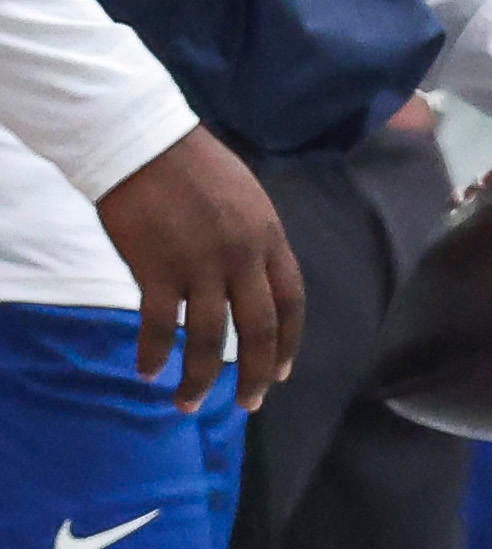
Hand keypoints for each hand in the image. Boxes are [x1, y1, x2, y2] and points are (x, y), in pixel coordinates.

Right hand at [97, 128, 300, 412]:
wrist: (143, 142)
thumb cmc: (193, 167)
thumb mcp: (247, 201)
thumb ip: (254, 243)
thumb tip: (253, 279)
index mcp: (270, 240)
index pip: (291, 303)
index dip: (289, 343)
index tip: (282, 374)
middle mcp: (243, 258)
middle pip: (259, 331)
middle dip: (257, 376)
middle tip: (248, 406)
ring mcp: (201, 265)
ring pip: (210, 339)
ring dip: (200, 378)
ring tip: (188, 403)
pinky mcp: (157, 268)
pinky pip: (158, 324)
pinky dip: (152, 353)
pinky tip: (147, 372)